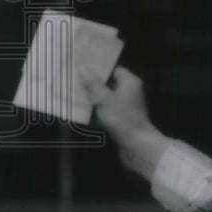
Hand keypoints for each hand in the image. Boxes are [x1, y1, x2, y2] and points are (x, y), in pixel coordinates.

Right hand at [79, 66, 166, 180]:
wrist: (136, 144)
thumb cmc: (121, 117)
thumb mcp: (103, 99)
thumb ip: (93, 84)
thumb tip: (83, 68)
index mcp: (130, 82)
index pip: (114, 70)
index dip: (99, 70)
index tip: (82, 70)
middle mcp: (131, 91)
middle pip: (110, 85)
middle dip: (94, 86)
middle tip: (75, 84)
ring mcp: (128, 106)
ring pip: (108, 99)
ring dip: (94, 100)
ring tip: (76, 98)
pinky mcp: (124, 119)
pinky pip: (109, 111)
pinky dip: (98, 112)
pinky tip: (84, 114)